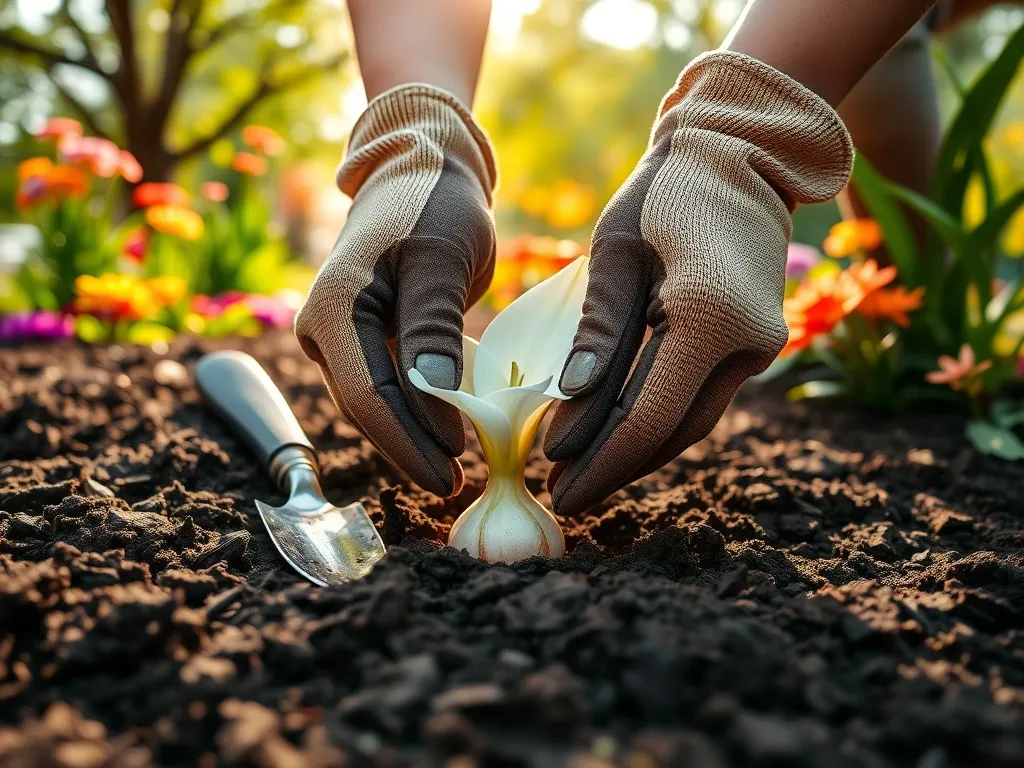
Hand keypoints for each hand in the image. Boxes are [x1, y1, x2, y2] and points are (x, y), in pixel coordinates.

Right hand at [295, 84, 496, 497]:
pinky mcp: (360, 339)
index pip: (367, 395)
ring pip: (374, 403)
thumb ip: (433, 327)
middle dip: (410, 449)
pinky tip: (444, 435)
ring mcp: (338, 335)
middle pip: (366, 407)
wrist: (423, 171)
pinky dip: (414, 412)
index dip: (408, 441)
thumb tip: (432, 400)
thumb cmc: (436, 206)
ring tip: (454, 469)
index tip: (450, 475)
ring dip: (413, 436)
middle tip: (455, 486)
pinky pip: (385, 386)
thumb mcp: (442, 260)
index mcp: (335, 306)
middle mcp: (323, 326)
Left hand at [544, 51, 852, 516]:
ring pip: (691, 423)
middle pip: (674, 433)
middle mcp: (748, 344)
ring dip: (638, 452)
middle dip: (616, 468)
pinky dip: (660, 422)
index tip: (555, 486)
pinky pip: (701, 399)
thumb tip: (569, 411)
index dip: (599, 457)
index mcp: (710, 316)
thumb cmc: (663, 193)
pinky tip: (619, 434)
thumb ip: (598, 334)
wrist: (740, 154)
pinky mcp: (756, 344)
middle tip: (564, 495)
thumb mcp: (616, 253)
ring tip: (584, 473)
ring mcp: (760, 347)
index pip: (647, 416)